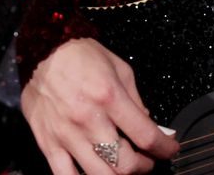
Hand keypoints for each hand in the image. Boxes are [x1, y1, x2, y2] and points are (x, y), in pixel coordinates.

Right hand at [21, 38, 179, 173]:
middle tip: (148, 161)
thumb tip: (148, 123)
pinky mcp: (48, 143)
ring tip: (125, 167)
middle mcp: (89, 120)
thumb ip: (136, 100)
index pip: (146, 135)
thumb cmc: (80, 56)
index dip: (164, 148)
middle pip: (124, 163)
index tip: (170, 149)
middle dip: (144, 167)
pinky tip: (95, 174)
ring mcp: (67, 135)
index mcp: (110, 98)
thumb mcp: (120, 69)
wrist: (42, 50)